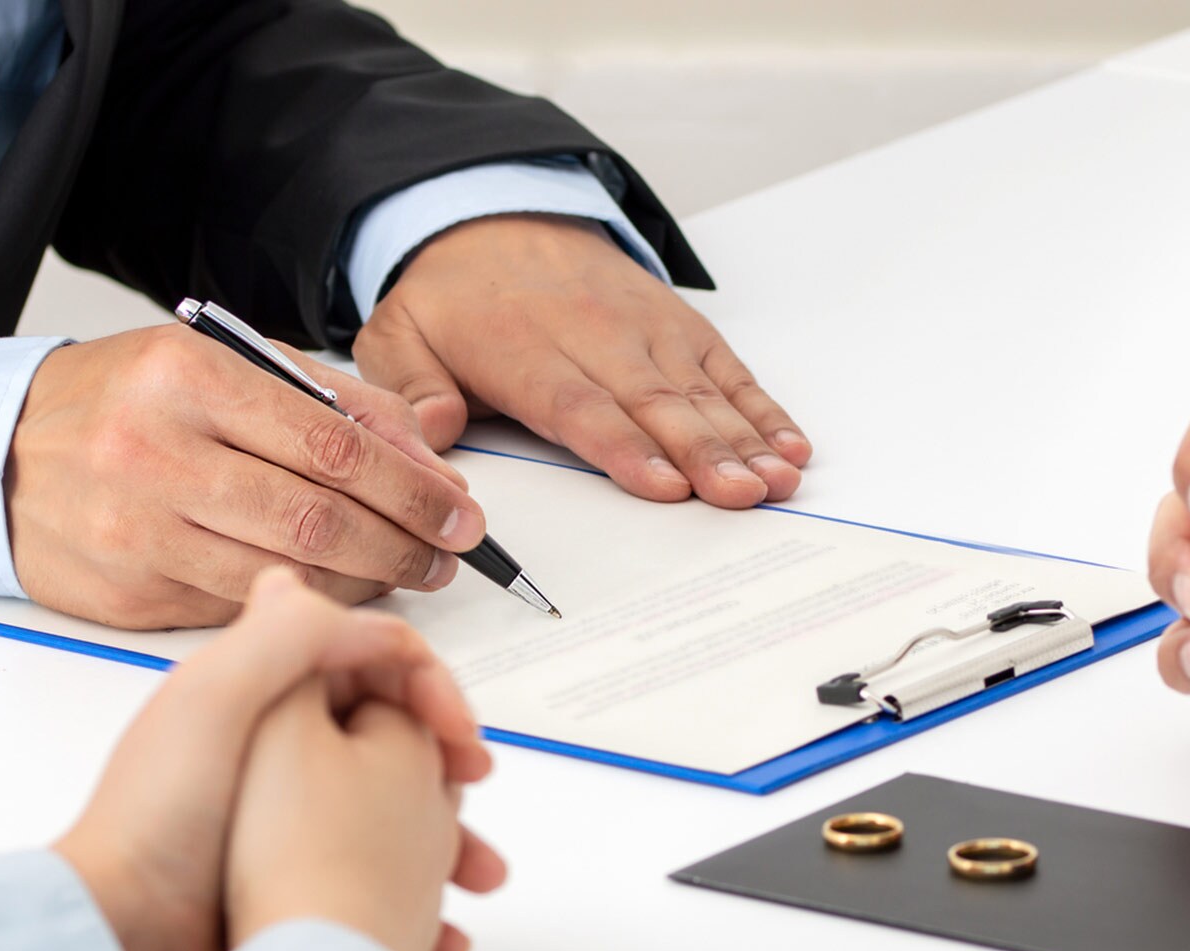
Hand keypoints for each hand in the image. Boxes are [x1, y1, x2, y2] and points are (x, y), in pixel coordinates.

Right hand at [8, 324, 488, 629]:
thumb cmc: (120, 404)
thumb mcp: (220, 365)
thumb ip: (333, 400)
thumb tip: (432, 448)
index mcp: (188, 376)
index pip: (334, 444)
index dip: (414, 488)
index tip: (460, 512)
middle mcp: (157, 451)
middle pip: (318, 517)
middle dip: (403, 544)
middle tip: (446, 555)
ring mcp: (137, 530)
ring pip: (284, 573)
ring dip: (361, 584)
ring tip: (401, 575)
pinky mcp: (129, 592)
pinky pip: (239, 608)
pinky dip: (297, 606)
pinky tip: (329, 592)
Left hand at [53, 569, 497, 950]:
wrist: (119, 939)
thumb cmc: (157, 820)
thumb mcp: (218, 697)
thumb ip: (289, 636)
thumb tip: (365, 619)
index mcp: (257, 692)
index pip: (368, 662)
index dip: (427, 688)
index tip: (459, 740)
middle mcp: (273, 750)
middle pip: (388, 735)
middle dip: (445, 767)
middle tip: (473, 798)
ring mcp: (281, 822)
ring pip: (392, 815)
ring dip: (446, 840)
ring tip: (475, 878)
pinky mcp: (287, 885)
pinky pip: (374, 883)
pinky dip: (415, 901)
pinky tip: (437, 929)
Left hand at [355, 214, 812, 507]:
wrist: (492, 217)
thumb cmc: (451, 299)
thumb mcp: (399, 335)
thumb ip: (412, 389)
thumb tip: (431, 434)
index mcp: (523, 349)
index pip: (580, 405)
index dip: (625, 447)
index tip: (664, 485)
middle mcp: (594, 335)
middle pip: (654, 402)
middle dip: (703, 451)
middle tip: (740, 495)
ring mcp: (644, 328)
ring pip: (699, 388)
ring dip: (743, 437)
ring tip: (777, 480)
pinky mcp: (677, 324)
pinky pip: (726, 368)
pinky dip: (761, 407)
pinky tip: (790, 444)